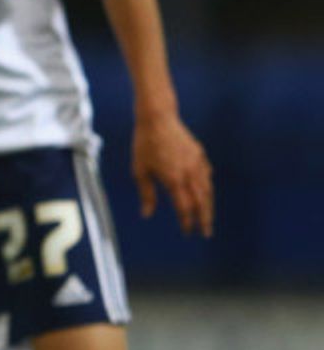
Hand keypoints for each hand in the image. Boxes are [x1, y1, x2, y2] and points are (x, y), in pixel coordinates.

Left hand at [132, 111, 213, 237]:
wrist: (158, 117)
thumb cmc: (144, 144)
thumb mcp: (140, 170)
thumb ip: (146, 193)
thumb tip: (146, 214)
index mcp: (174, 179)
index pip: (185, 207)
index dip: (187, 221)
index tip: (188, 232)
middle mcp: (190, 173)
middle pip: (202, 201)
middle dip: (204, 218)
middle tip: (207, 232)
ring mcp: (197, 163)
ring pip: (207, 189)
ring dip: (208, 205)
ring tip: (207, 216)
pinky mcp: (200, 154)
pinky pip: (206, 174)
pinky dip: (207, 186)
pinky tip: (205, 192)